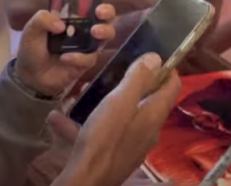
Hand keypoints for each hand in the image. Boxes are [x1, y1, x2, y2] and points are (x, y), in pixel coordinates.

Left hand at [15, 5, 117, 96]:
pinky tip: (65, 58)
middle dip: (107, 11)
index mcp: (72, 16)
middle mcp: (84, 28)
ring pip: (107, 34)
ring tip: (95, 32)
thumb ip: (42, 19)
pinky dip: (79, 57)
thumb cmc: (33, 49)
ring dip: (104, 31)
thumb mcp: (31, 30)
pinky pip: (90, 57)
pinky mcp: (87, 61)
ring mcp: (88, 44)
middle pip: (105, 16)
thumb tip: (61, 25)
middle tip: (100, 13)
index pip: (88, 1)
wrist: (32, 76)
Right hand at [51, 54, 181, 185]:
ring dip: (105, 104)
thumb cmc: (103, 139)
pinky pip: (103, 134)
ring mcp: (132, 145)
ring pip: (122, 117)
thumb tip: (155, 58)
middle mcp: (148, 131)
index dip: (167, 69)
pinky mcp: (115, 156)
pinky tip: (58, 120)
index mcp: (154, 115)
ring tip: (84, 92)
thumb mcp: (119, 102)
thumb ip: (137, 79)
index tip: (153, 57)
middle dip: (132, 84)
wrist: (85, 182)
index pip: (172, 87)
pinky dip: (84, 125)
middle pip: (148, 101)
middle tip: (115, 71)